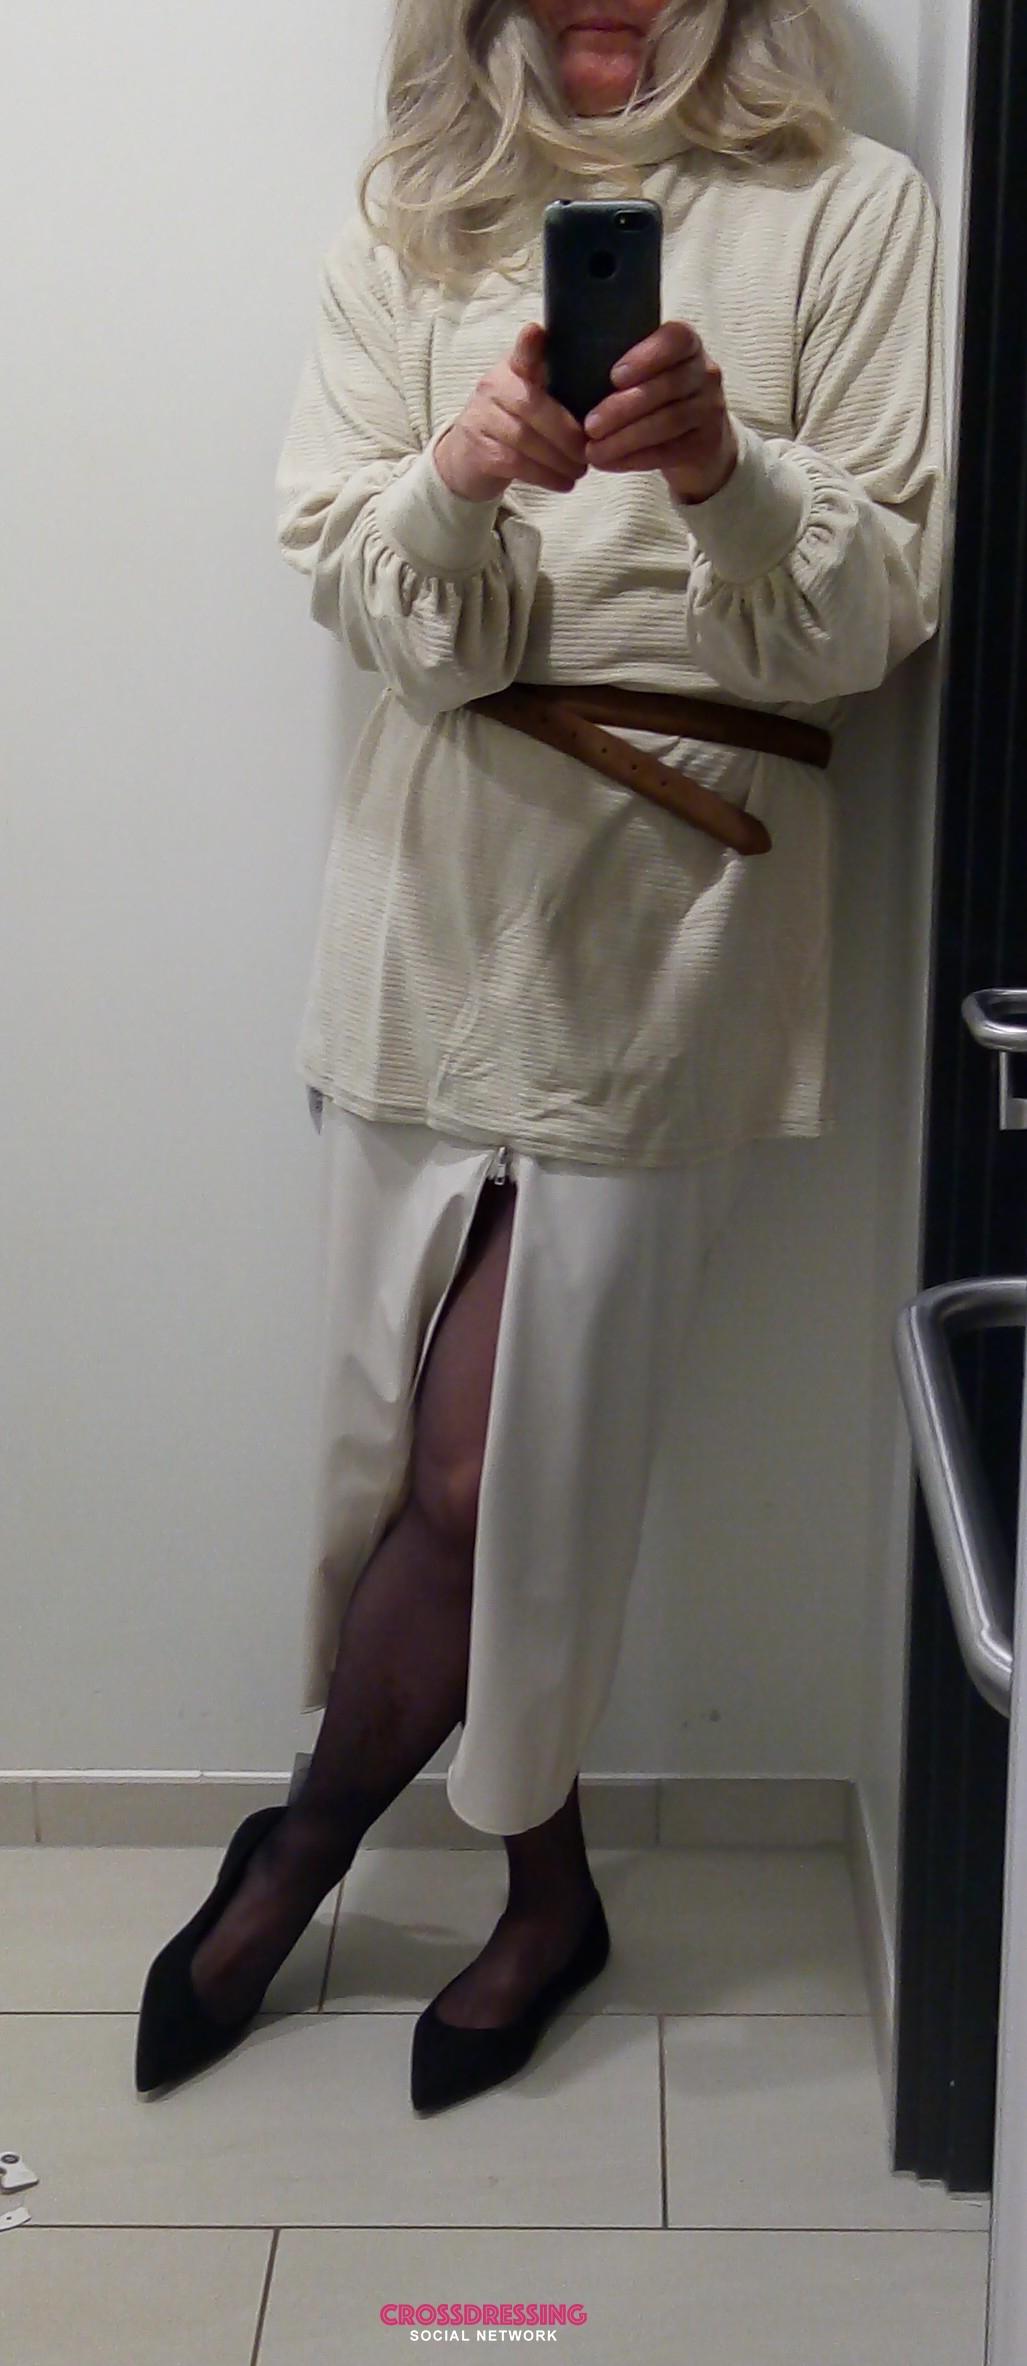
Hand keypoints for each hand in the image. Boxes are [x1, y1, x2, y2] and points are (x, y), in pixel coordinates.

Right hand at [434, 323, 586, 500]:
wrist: (466, 458)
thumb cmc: (513, 424)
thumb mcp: (532, 397)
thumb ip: (558, 387)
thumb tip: (606, 399)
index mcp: (512, 369)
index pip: (521, 353)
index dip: (528, 345)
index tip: (536, 332)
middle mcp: (492, 387)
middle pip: (531, 406)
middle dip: (566, 433)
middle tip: (588, 452)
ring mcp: (481, 419)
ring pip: (525, 439)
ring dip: (559, 459)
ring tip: (581, 471)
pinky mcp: (478, 450)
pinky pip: (516, 463)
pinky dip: (545, 475)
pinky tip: (563, 483)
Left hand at [583, 321, 738, 504]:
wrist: (700, 441)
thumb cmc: (657, 398)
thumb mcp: (646, 371)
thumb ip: (616, 359)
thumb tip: (553, 354)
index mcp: (687, 344)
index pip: (675, 339)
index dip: (646, 356)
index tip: (614, 376)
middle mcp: (705, 372)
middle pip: (666, 386)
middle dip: (623, 408)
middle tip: (589, 425)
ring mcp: (710, 409)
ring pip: (667, 421)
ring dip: (625, 438)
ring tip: (593, 450)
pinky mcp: (705, 443)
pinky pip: (668, 451)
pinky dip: (634, 459)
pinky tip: (608, 463)